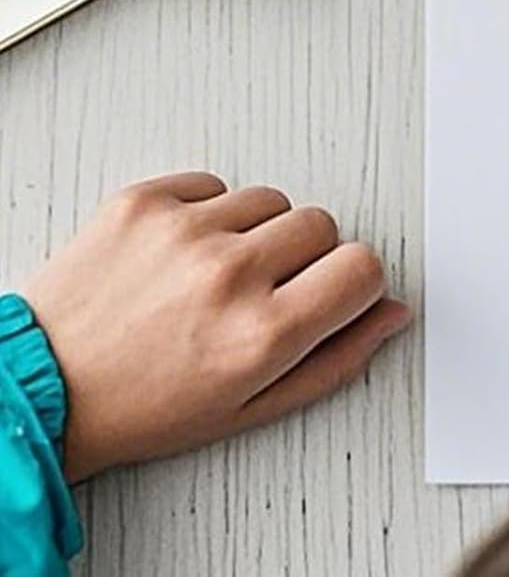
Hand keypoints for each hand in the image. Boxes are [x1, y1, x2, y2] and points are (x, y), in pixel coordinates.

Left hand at [21, 172, 410, 482]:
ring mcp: (184, 233)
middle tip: (260, 292)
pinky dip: (206, 211)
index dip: (353, 281)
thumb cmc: (137, 407)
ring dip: (255, 231)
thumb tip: (388, 314)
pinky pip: (214, 183)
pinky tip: (181, 253)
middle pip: (321, 225)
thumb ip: (334, 360)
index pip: (362, 267)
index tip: (332, 290)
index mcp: (260, 336)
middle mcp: (228, 277)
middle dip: (302, 257)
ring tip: (212, 274)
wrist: (37, 389)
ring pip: (271, 199)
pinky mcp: (144, 202)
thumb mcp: (248, 408)